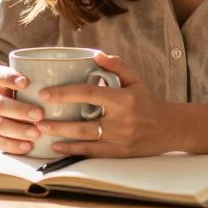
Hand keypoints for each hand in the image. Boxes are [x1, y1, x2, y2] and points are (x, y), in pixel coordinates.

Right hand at [0, 68, 45, 155]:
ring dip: (18, 129)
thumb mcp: (29, 86)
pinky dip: (14, 145)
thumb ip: (40, 83)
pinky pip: (0, 143)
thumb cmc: (25, 96)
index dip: (10, 78)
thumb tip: (64, 83)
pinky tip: (28, 146)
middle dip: (20, 110)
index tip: (26, 82)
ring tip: (36, 133)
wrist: (6, 114)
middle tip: (39, 114)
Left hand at [35, 52, 175, 157]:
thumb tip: (94, 54)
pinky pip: (92, 152)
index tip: (45, 93)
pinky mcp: (119, 153)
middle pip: (83, 122)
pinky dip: (73, 150)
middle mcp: (121, 121)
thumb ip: (116, 66)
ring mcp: (120, 139)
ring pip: (85, 139)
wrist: (171, 128)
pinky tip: (56, 147)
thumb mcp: (136, 80)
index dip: (66, 93)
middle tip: (36, 116)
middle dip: (57, 121)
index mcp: (123, 99)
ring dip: (60, 135)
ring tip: (40, 130)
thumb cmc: (149, 101)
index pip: (90, 94)